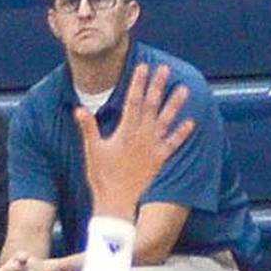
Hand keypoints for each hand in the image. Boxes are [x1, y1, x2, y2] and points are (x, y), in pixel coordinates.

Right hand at [74, 62, 192, 223]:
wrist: (116, 203)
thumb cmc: (102, 177)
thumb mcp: (92, 151)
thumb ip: (88, 128)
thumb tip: (79, 110)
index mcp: (125, 132)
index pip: (132, 101)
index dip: (138, 83)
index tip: (143, 66)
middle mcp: (141, 137)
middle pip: (151, 106)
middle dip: (158, 86)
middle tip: (165, 68)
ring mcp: (152, 148)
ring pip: (166, 121)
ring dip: (175, 105)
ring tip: (184, 89)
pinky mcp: (159, 161)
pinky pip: (173, 145)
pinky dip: (181, 134)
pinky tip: (191, 123)